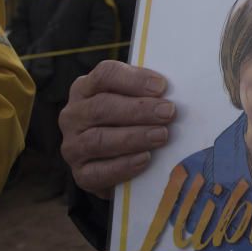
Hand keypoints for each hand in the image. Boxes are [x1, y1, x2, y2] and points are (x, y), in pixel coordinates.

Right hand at [59, 60, 175, 198]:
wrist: (115, 164)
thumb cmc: (130, 122)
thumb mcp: (135, 101)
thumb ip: (148, 94)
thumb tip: (178, 91)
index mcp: (86, 88)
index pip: (104, 75)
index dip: (133, 79)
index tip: (161, 86)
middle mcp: (73, 115)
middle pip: (102, 107)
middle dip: (139, 110)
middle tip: (168, 112)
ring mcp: (72, 146)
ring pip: (98, 139)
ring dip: (134, 137)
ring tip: (161, 135)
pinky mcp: (80, 174)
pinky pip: (99, 171)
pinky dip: (123, 165)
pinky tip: (145, 159)